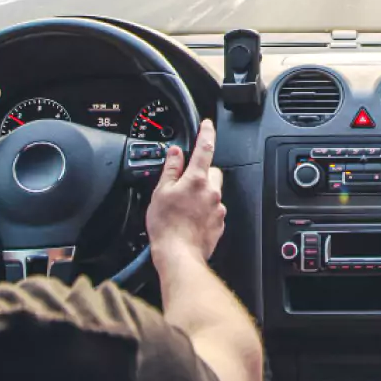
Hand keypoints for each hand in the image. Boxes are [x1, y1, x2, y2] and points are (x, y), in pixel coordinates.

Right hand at [147, 119, 225, 266]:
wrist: (178, 256)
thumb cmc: (166, 226)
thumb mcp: (161, 192)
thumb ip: (170, 169)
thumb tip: (175, 153)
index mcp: (196, 179)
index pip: (205, 148)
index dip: (207, 133)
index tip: (208, 125)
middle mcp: (211, 191)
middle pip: (212, 171)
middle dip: (201, 172)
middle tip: (184, 183)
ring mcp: (217, 208)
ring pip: (213, 191)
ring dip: (203, 193)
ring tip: (184, 205)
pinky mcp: (219, 223)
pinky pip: (214, 209)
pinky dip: (205, 210)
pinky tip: (190, 219)